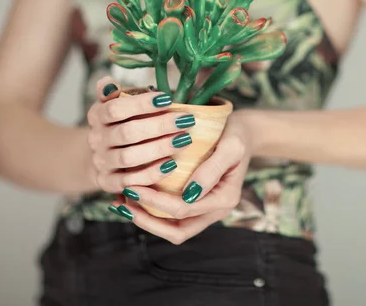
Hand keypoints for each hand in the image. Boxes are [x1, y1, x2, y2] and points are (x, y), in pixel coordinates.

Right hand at [85, 76, 194, 193]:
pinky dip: (151, 174)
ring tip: (183, 140)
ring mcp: (101, 162)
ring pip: (129, 157)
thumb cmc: (119, 125)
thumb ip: (115, 94)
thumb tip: (109, 83)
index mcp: (97, 116)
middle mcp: (96, 139)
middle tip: (186, 120)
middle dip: (159, 126)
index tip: (167, 99)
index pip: (115, 109)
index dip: (141, 104)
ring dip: (159, 148)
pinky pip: (129, 181)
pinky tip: (171, 165)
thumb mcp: (115, 105)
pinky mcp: (108, 182)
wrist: (100, 158)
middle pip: (127, 133)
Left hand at [111, 111, 254, 243]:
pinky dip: (151, 211)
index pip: (184, 210)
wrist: (244, 133)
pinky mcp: (195, 202)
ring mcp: (205, 210)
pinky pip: (172, 217)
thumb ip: (212, 169)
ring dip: (146, 219)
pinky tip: (131, 196)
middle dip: (146, 219)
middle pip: (177, 231)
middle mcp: (214, 211)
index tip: (132, 186)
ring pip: (172, 228)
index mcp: (224, 200)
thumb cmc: (237, 134)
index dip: (155, 202)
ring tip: (121, 201)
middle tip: (122, 201)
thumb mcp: (230, 146)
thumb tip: (189, 194)